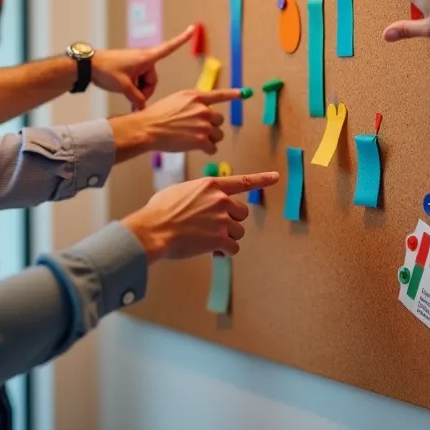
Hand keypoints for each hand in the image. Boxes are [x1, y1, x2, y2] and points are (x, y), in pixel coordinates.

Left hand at [92, 25, 194, 109]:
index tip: (192, 28)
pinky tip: (126, 96)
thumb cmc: (106, 70)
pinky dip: (134, 90)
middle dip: (145, 91)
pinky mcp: (130, 69)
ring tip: (126, 96)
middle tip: (133, 99)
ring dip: (138, 91)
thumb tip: (142, 107)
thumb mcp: (124, 87)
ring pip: (145, 83)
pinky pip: (137, 82)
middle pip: (153, 80)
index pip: (168, 48)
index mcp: (146, 58)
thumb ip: (136, 98)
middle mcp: (144, 59)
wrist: (88, 65)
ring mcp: (136, 64)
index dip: (182, 39)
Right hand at [111, 89, 239, 159]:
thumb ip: (192, 103)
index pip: (219, 95)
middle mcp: (203, 109)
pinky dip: (208, 150)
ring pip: (218, 135)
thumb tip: (203, 110)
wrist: (148, 128)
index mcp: (196, 96)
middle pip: (219, 120)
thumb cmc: (156, 116)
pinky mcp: (201, 140)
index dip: (233, 94)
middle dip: (212, 126)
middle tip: (198, 131)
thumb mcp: (175, 100)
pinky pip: (213, 148)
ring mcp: (203, 125)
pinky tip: (200, 149)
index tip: (244, 93)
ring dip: (211, 139)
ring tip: (196, 140)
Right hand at [121, 172, 280, 261]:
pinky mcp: (220, 238)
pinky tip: (213, 252)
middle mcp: (220, 200)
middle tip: (214, 229)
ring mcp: (221, 219)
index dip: (262, 179)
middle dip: (231, 222)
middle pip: (241, 213)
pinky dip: (225, 252)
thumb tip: (199, 201)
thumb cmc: (160, 211)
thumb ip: (198, 193)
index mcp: (211, 185)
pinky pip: (233, 247)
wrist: (153, 229)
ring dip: (227, 238)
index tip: (276, 177)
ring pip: (238, 231)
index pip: (243, 181)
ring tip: (209, 240)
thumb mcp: (180, 191)